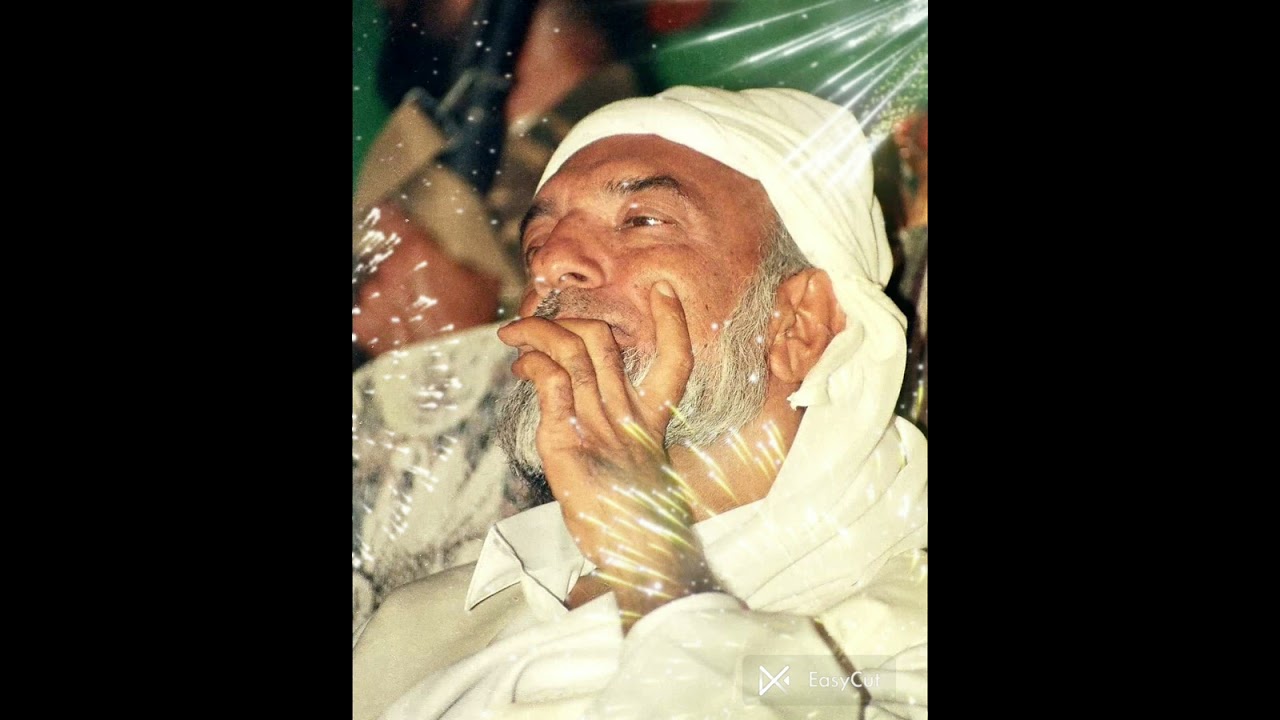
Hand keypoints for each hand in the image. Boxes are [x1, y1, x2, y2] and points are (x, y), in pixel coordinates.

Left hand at [353, 204, 501, 356]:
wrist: (452, 370)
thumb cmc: (470, 326)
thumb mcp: (482, 285)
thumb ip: (463, 266)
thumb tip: (462, 265)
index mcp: (419, 252)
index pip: (392, 219)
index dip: (390, 217)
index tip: (388, 214)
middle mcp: (391, 270)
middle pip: (389, 260)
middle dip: (403, 272)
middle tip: (424, 291)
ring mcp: (374, 297)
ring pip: (378, 288)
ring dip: (391, 298)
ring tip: (415, 317)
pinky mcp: (364, 323)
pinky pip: (367, 315)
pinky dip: (379, 320)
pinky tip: (400, 330)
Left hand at [497, 282, 720, 627]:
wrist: (639, 559)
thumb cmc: (637, 526)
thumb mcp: (637, 477)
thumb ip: (625, 446)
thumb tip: (601, 433)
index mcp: (653, 425)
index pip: (675, 361)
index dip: (673, 322)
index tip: (662, 288)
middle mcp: (629, 418)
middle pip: (605, 344)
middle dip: (566, 319)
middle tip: (536, 319)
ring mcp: (600, 426)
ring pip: (573, 353)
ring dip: (536, 332)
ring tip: (512, 332)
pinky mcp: (569, 440)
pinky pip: (552, 381)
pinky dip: (532, 364)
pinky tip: (521, 366)